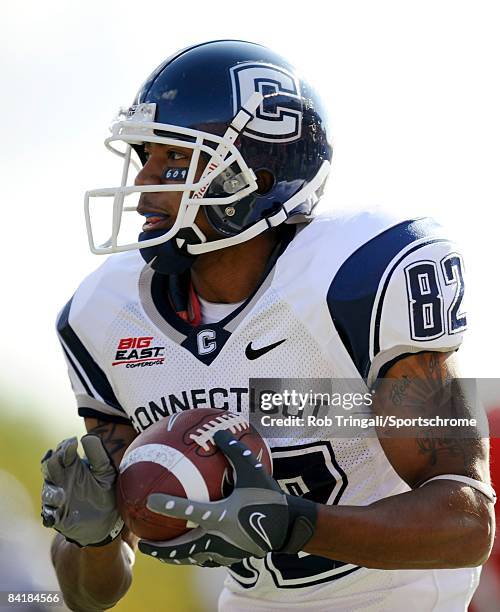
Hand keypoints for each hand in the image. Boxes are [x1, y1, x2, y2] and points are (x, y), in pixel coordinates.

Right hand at [41, 435, 122, 546]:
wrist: (106, 520)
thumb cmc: (106, 490)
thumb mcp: (106, 472)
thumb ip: (97, 454)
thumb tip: (85, 437)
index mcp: (73, 464)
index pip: (63, 451)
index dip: (65, 447)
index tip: (71, 444)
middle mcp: (62, 477)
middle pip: (50, 465)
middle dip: (53, 462)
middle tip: (59, 459)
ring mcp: (57, 495)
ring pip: (47, 488)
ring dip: (52, 490)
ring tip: (61, 495)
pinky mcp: (56, 513)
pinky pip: (48, 511)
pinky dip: (51, 511)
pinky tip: (56, 512)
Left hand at [138, 430, 316, 565]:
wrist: (288, 527)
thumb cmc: (269, 497)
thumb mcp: (253, 470)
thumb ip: (235, 450)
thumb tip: (218, 431)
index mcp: (221, 515)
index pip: (189, 511)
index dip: (169, 506)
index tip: (150, 502)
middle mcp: (218, 537)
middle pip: (182, 548)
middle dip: (160, 550)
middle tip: (141, 545)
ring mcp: (223, 551)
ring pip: (191, 557)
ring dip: (172, 556)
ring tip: (157, 553)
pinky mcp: (229, 557)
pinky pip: (204, 558)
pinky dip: (190, 556)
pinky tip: (187, 550)